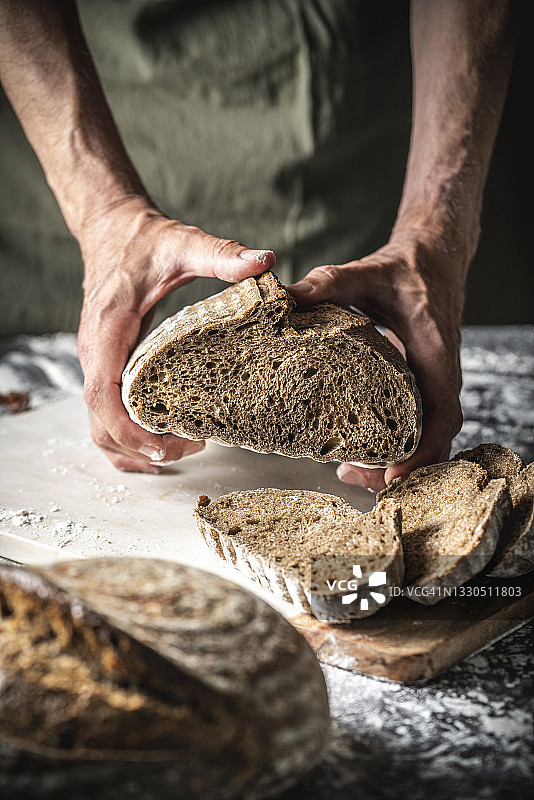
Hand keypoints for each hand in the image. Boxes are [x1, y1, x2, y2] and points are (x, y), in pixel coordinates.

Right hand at [77, 197, 274, 471]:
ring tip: (182, 448)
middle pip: (101, 423)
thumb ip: (222, 254)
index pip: (102, 393)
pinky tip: (156, 447)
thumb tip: (266, 260)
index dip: (129, 429)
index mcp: (109, 328)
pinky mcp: (103, 367)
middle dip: (141, 446)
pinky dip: (124, 440)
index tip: (166, 445)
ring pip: (99, 426)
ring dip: (134, 448)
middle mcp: (95, 352)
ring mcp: (95, 363)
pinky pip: (102, 416)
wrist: (112, 230)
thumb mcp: (185, 243)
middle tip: (191, 448)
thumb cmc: (145, 241)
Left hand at [289, 228, 463, 490]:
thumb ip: (327, 284)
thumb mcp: (364, 274)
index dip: (421, 451)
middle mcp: (439, 377)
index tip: (392, 474)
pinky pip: (416, 427)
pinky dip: (395, 447)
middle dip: (401, 468)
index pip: (441, 415)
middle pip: (433, 440)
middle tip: (353, 477)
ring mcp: (432, 386)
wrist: (430, 261)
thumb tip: (284, 297)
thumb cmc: (403, 272)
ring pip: (426, 439)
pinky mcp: (420, 388)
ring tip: (351, 474)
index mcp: (434, 354)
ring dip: (396, 462)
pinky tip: (362, 456)